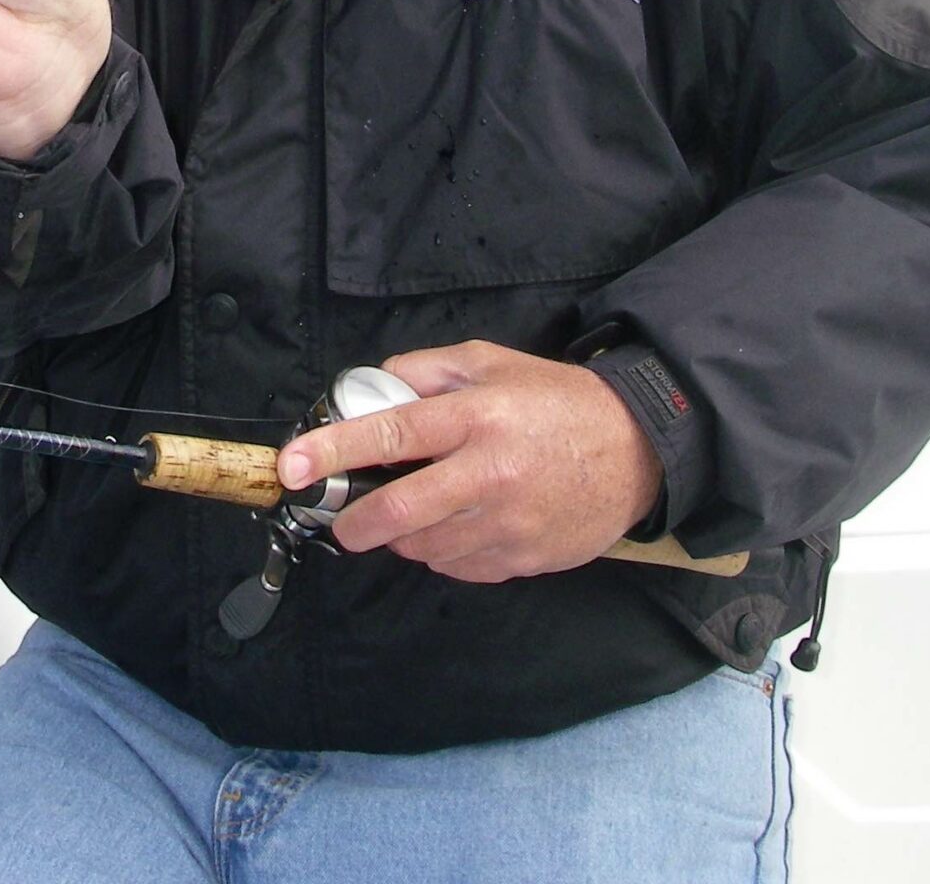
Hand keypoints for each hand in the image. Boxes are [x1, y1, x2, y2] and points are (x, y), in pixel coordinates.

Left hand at [276, 341, 663, 584]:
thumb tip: (373, 388)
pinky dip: (443, 553)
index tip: (293, 465)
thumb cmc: (556, 402)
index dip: (333, 450)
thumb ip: (425, 370)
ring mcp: (509, 522)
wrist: (636, 448)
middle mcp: (490, 472)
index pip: (391, 433)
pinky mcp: (525, 558)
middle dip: (356, 522)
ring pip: (425, 547)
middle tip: (344, 522)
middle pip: (400, 510)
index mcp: (477, 416)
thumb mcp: (490, 363)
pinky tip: (455, 528)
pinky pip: (459, 567)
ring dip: (403, 536)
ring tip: (413, 514)